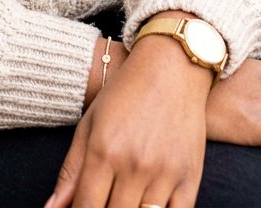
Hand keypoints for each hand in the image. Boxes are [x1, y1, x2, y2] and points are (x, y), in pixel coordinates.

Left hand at [46, 34, 210, 207]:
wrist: (172, 66)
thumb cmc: (125, 93)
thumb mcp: (90, 124)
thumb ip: (71, 171)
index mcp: (104, 150)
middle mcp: (134, 165)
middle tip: (104, 199)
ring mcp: (164, 174)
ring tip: (123, 199)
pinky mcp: (189, 178)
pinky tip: (146, 206)